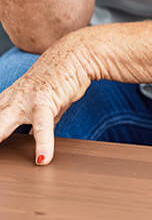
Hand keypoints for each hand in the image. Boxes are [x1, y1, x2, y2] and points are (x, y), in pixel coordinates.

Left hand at [0, 34, 95, 164]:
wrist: (76, 55)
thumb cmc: (58, 79)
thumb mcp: (41, 103)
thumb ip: (33, 123)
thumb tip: (31, 140)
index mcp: (5, 101)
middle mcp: (10, 101)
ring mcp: (25, 101)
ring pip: (2, 123)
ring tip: (1, 164)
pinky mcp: (45, 102)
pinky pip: (43, 126)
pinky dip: (43, 144)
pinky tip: (43, 159)